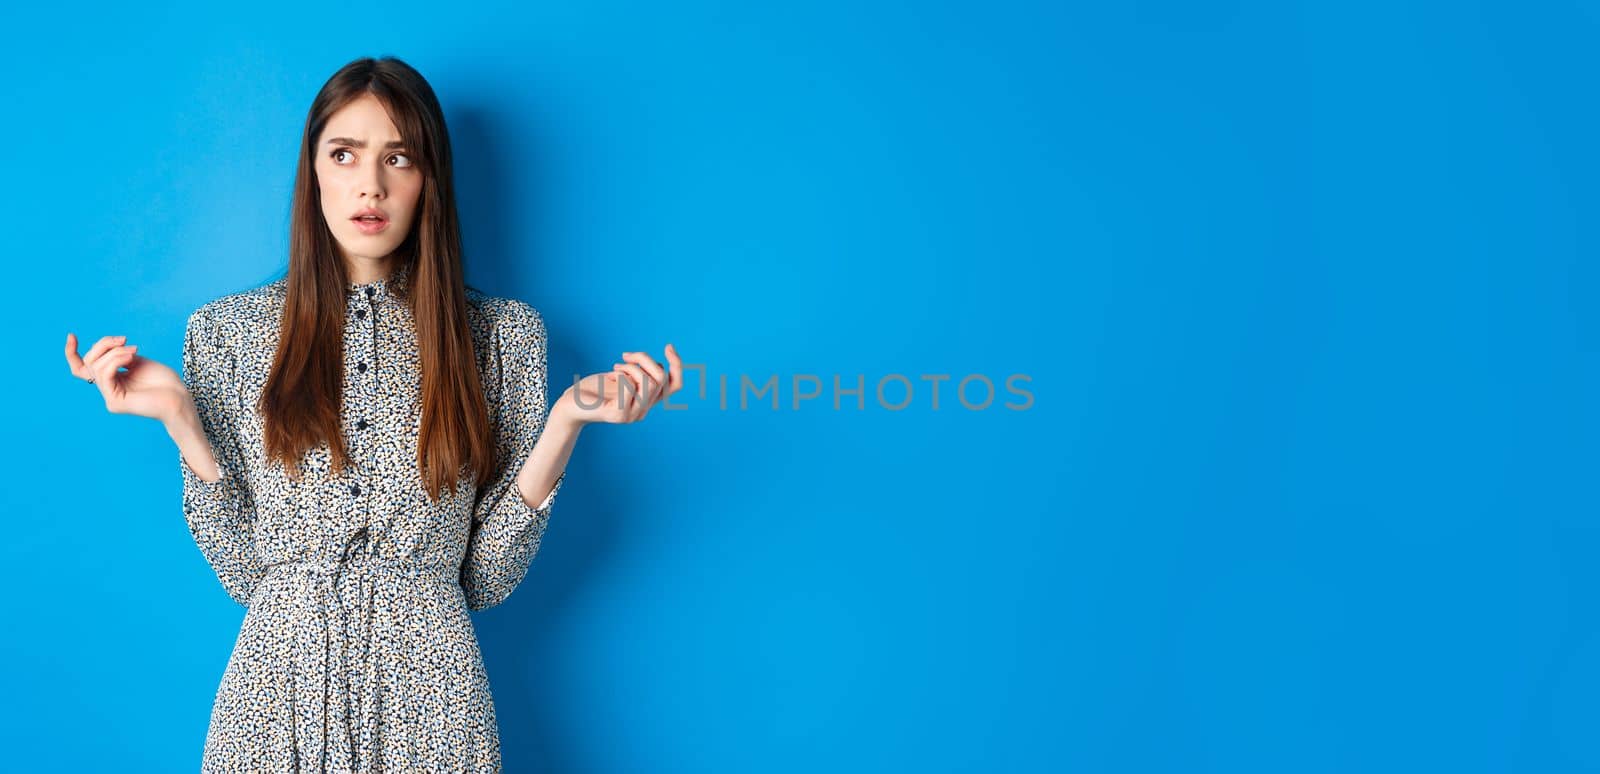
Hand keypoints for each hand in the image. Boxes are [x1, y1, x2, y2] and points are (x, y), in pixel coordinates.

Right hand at [64, 332, 189, 422]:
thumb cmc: (164, 381)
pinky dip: (116, 361)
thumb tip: (106, 349)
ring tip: (134, 351)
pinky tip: (131, 357)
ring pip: (96, 367)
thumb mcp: (138, 361)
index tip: (71, 335)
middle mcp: (107, 389)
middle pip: (88, 363)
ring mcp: (109, 397)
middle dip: (103, 345)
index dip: (72, 353)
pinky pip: (105, 374)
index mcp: (112, 380)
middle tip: (124, 339)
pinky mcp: (114, 402)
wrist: (180, 398)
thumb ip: (119, 356)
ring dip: (115, 352)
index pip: (82, 368)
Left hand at [554, 343, 682, 427]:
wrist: (569, 406)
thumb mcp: (622, 376)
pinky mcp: (618, 415)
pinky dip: (620, 375)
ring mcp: (632, 415)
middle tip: (626, 356)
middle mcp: (643, 411)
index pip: (675, 385)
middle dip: (644, 359)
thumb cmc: (594, 389)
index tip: (667, 346)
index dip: (677, 364)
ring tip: (616, 367)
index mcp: (646, 402)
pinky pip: (629, 386)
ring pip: (648, 381)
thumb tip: (659, 364)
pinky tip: (609, 377)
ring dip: (631, 367)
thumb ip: (640, 374)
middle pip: (661, 377)